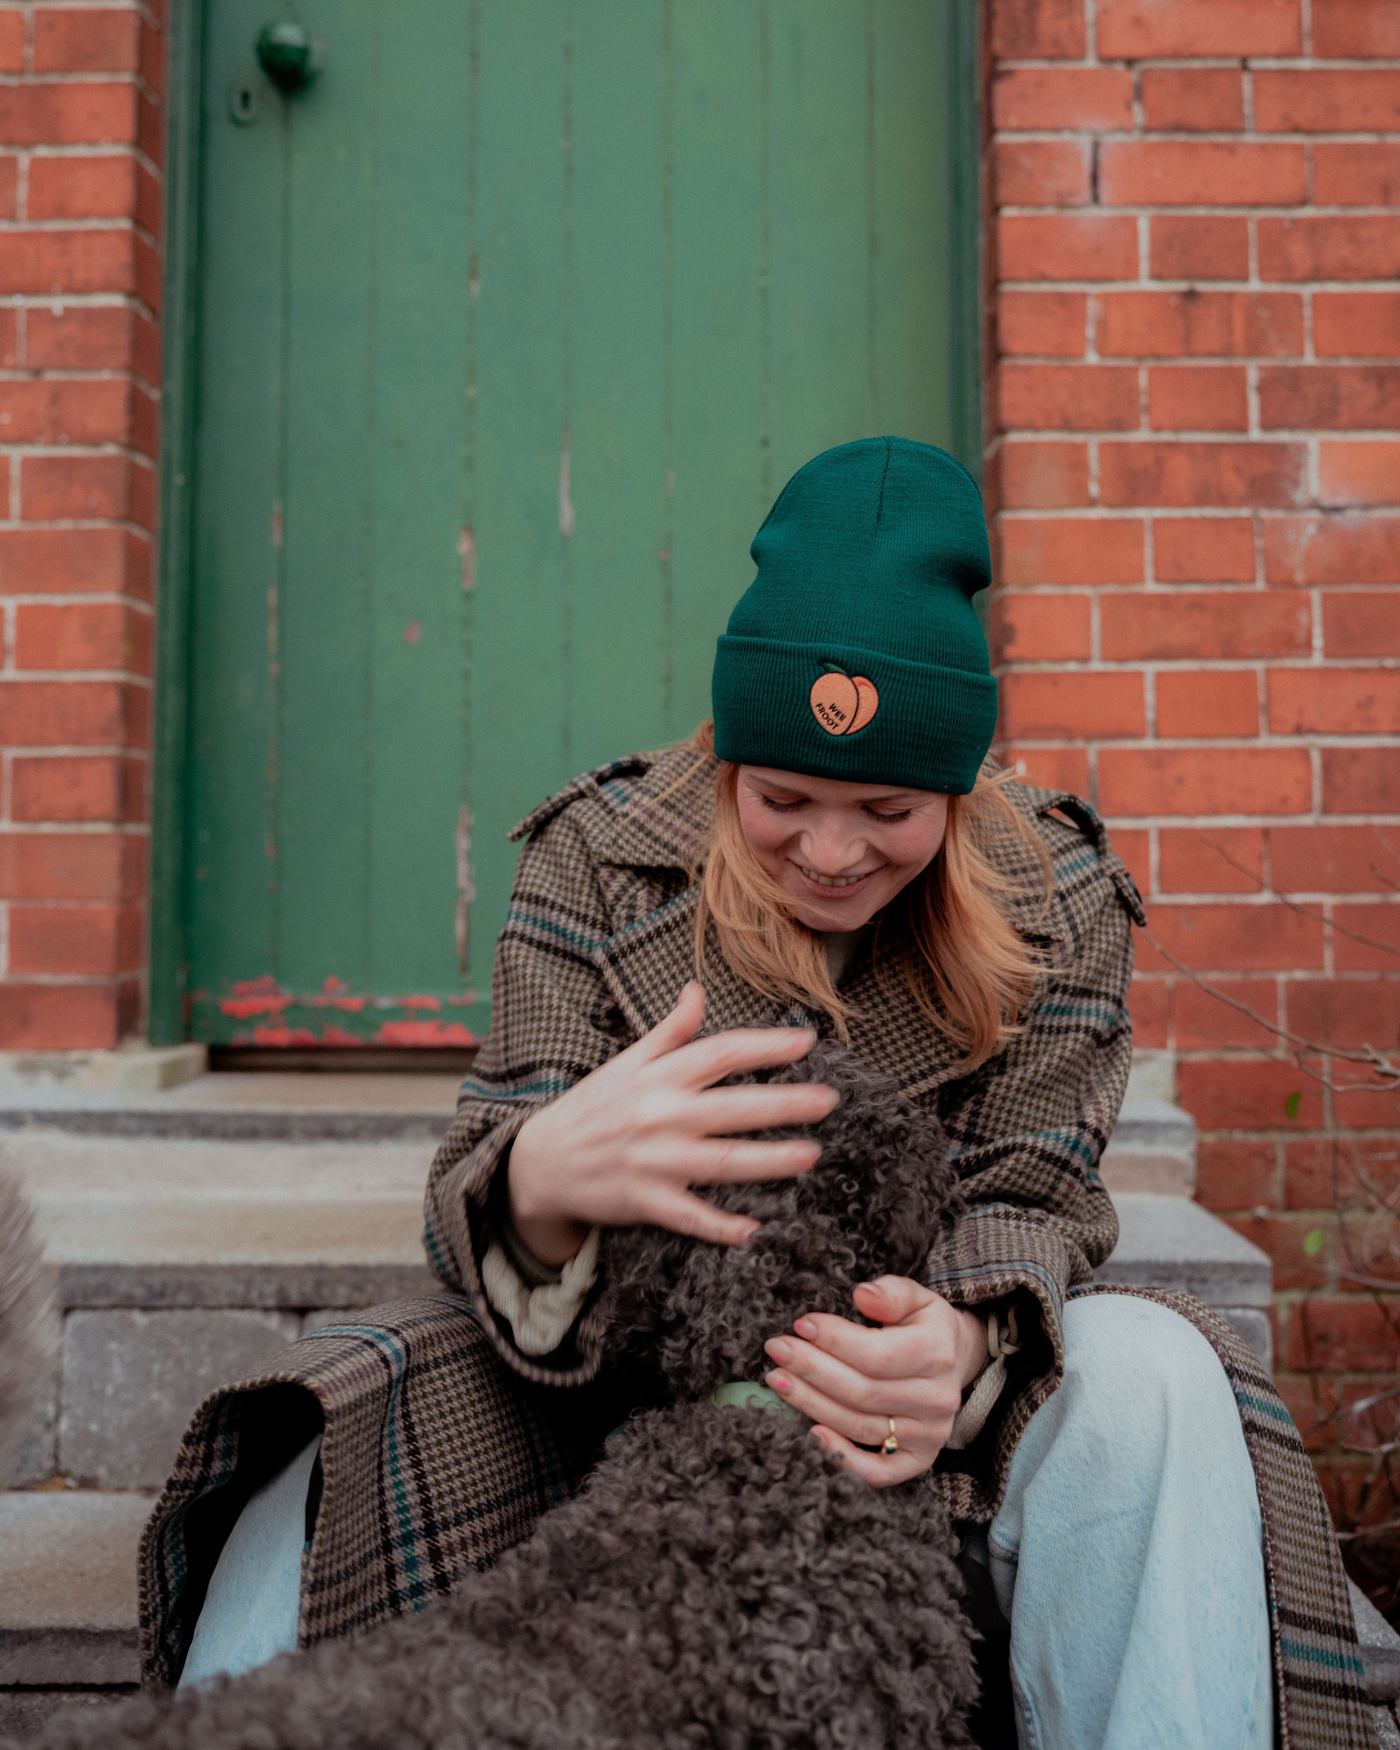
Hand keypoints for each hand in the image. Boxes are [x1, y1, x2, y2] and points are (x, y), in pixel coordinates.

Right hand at [508, 982, 838, 1265]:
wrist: (541, 1161)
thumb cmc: (592, 1107)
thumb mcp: (625, 1062)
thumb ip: (668, 1032)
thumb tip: (698, 989)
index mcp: (658, 1076)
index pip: (720, 1053)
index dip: (765, 1045)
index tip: (807, 1041)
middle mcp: (660, 1115)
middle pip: (731, 1107)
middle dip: (782, 1104)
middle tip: (829, 1100)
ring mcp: (654, 1161)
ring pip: (720, 1162)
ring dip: (767, 1161)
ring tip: (810, 1156)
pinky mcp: (645, 1202)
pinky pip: (690, 1216)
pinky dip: (721, 1226)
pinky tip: (755, 1230)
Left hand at [762, 1276, 988, 1485]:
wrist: (952, 1362)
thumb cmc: (922, 1326)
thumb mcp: (916, 1297)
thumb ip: (892, 1292)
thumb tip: (863, 1295)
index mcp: (938, 1353)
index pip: (878, 1354)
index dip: (835, 1340)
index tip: (800, 1324)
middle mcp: (937, 1399)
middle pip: (862, 1391)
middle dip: (812, 1369)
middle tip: (776, 1349)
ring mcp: (928, 1435)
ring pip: (860, 1425)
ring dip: (811, 1403)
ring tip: (777, 1379)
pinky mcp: (917, 1461)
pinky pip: (878, 1472)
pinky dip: (843, 1457)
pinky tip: (810, 1434)